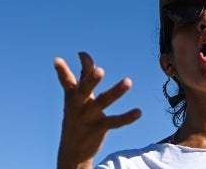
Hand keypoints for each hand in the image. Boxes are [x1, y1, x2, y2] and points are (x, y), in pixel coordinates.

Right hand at [54, 51, 141, 168]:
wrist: (72, 150)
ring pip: (103, 102)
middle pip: (84, 90)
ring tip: (128, 81)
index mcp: (71, 95)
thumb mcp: (76, 96)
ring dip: (115, 91)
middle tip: (100, 71)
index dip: (67, 69)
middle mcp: (78, 105)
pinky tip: (138, 112)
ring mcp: (89, 117)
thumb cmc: (76, 115)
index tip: (78, 55)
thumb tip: (83, 54)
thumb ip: (83, 75)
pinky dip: (127, 117)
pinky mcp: (99, 128)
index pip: (68, 80)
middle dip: (91, 80)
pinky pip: (115, 122)